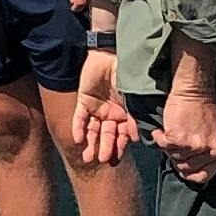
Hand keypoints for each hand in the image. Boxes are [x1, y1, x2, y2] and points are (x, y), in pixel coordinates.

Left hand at [67, 52, 133, 167]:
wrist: (109, 54)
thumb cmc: (126, 75)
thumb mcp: (133, 98)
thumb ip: (134, 118)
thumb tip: (137, 139)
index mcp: (124, 115)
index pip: (122, 135)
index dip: (119, 147)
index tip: (115, 160)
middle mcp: (111, 115)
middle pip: (106, 136)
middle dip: (104, 148)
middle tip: (101, 160)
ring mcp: (97, 109)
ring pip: (93, 130)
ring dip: (90, 143)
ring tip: (87, 158)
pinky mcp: (83, 102)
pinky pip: (79, 118)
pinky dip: (78, 128)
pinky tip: (77, 140)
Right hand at [154, 82, 215, 184]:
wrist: (195, 90)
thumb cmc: (206, 108)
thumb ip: (211, 152)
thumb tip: (198, 170)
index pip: (204, 176)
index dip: (190, 174)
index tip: (183, 168)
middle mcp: (211, 151)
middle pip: (187, 168)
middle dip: (178, 158)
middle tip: (175, 145)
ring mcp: (195, 146)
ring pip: (174, 158)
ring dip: (169, 147)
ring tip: (171, 133)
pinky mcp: (179, 139)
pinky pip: (163, 146)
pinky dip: (159, 137)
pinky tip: (162, 130)